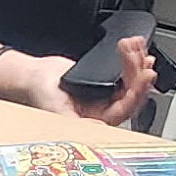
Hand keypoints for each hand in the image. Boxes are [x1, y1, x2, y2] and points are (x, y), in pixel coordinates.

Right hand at [0, 35, 156, 123]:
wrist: (32, 77)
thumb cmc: (40, 96)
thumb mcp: (57, 110)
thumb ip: (76, 123)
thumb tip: (97, 130)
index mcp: (98, 121)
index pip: (125, 108)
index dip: (137, 92)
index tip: (144, 75)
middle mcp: (106, 110)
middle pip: (133, 93)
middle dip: (139, 73)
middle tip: (142, 57)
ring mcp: (108, 95)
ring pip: (132, 81)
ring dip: (136, 62)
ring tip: (135, 45)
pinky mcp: (107, 81)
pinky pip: (126, 71)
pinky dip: (131, 58)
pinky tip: (134, 48)